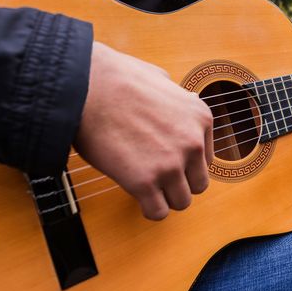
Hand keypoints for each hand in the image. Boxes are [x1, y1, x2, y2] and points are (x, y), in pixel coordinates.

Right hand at [75, 42, 213, 220]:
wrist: (85, 85)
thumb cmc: (116, 78)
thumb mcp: (162, 78)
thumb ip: (176, 96)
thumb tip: (181, 98)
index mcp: (200, 117)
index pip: (206, 158)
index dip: (185, 163)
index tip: (167, 160)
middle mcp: (192, 142)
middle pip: (199, 183)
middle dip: (180, 184)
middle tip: (158, 178)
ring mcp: (170, 164)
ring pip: (182, 202)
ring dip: (165, 198)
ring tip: (147, 188)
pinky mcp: (144, 181)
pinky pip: (158, 212)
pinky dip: (150, 210)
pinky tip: (138, 197)